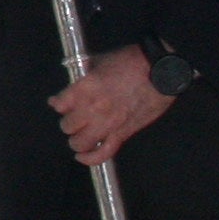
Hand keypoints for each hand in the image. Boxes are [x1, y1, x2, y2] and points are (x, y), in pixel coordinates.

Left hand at [50, 46, 176, 165]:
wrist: (160, 71)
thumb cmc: (132, 62)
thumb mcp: (101, 60)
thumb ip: (84, 72)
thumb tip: (76, 75)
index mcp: (85, 87)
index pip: (60, 104)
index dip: (58, 104)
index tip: (60, 105)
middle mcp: (93, 108)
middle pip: (67, 126)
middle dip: (69, 122)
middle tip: (75, 119)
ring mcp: (107, 123)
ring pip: (80, 142)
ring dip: (77, 140)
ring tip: (79, 136)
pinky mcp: (123, 133)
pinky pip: (102, 153)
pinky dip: (90, 158)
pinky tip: (82, 156)